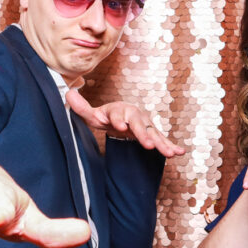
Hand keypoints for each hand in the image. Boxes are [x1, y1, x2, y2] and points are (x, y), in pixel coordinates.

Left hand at [66, 89, 184, 157]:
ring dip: (162, 143)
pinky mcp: (152, 134)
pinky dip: (171, 145)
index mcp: (119, 110)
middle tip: (148, 145)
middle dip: (144, 134)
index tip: (119, 126)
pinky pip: (162, 140)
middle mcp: (135, 116)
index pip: (118, 115)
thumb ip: (81, 107)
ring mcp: (145, 125)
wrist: (121, 117)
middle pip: (140, 125)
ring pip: (154, 134)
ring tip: (170, 153)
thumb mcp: (91, 113)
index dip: (119, 120)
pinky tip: (180, 152)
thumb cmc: (106, 117)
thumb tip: (67, 94)